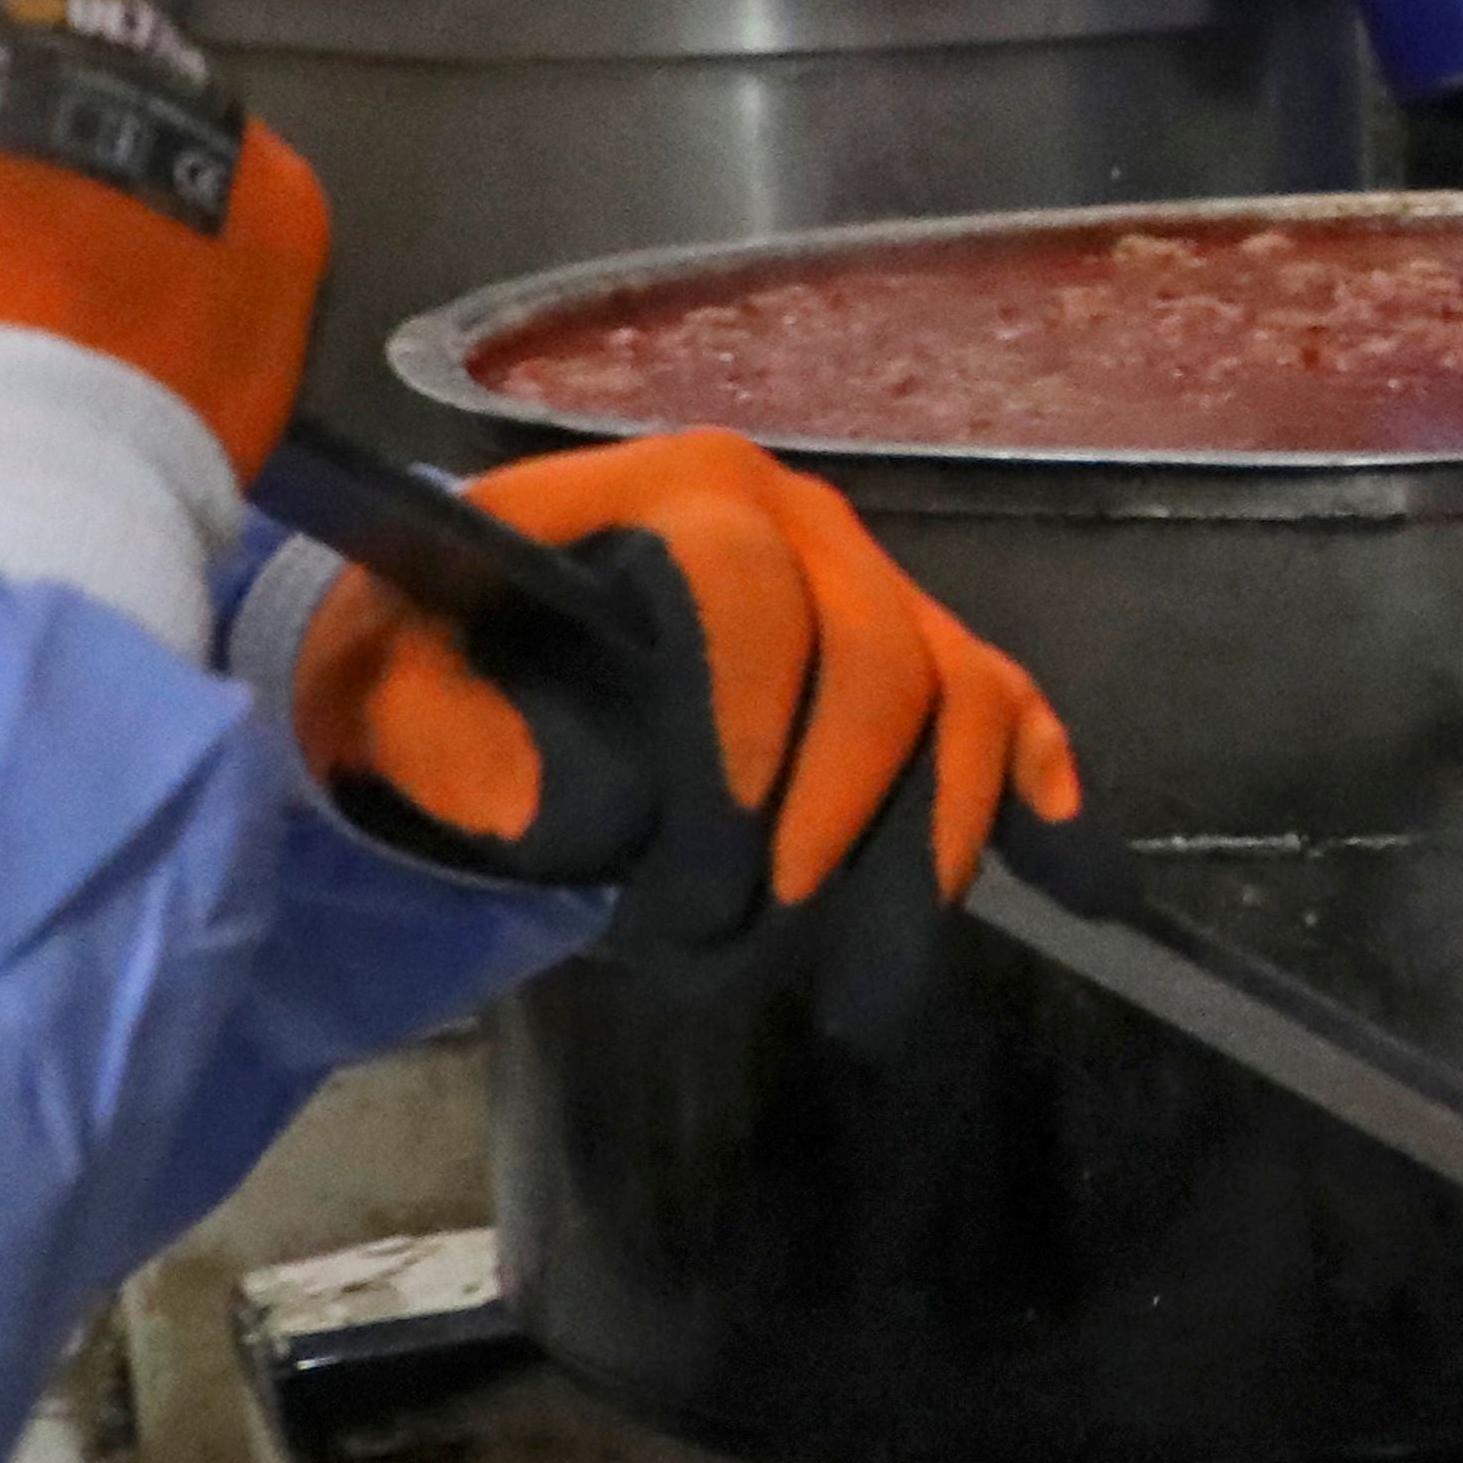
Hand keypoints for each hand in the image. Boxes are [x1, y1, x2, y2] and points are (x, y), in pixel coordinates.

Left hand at [292, 433, 1082, 1020]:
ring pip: (960, 692)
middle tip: (769, 932)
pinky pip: (1003, 702)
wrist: (463, 632)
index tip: (714, 863)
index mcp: (675, 492)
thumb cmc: (426, 651)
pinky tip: (1073, 875)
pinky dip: (1039, 785)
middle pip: (881, 651)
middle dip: (839, 811)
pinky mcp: (906, 645)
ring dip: (932, 837)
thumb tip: (581, 816)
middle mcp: (797, 517)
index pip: (747, 588)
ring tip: (870, 971)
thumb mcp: (388, 685)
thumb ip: (454, 739)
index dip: (746, 721)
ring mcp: (866, 581)